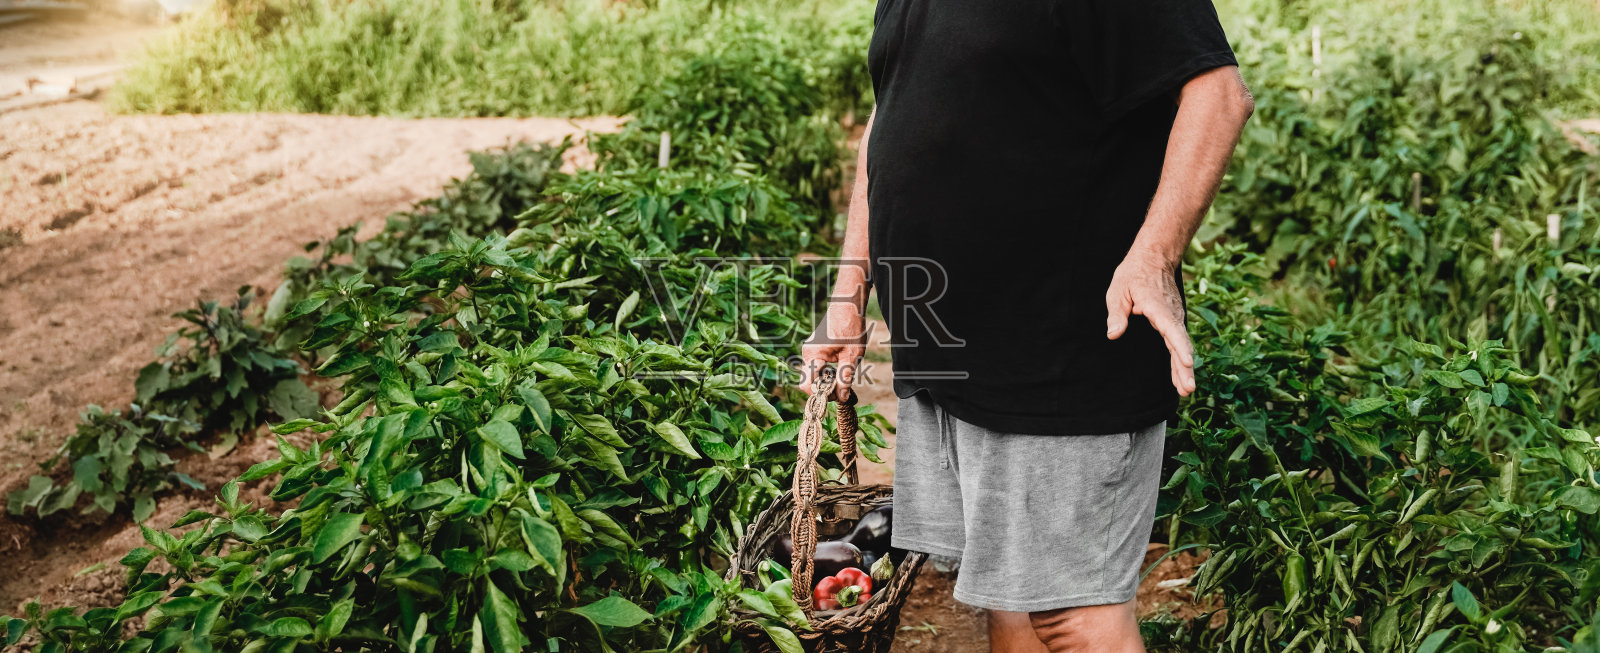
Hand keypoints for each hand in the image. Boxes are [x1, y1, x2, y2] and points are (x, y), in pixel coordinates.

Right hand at [799, 302, 867, 400]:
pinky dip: (827, 372)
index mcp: (813, 355)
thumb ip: (845, 377)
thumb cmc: (850, 327)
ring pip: (814, 375)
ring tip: (844, 377)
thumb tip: (842, 398)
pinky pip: (817, 367)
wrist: (849, 304)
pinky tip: (840, 368)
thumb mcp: (852, 355)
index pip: (808, 385)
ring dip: (827, 381)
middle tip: (843, 389)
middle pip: (809, 382)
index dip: (822, 395)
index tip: (838, 395)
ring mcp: (810, 350)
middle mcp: (807, 353)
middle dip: (825, 389)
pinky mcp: (815, 349)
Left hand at [1105, 253, 1195, 395]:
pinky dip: (1180, 359)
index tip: (1187, 362)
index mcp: (1158, 307)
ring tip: (1186, 390)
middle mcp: (1171, 314)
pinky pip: (1178, 342)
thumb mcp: (1118, 290)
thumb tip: (1113, 334)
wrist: (1153, 259)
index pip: (1171, 329)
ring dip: (1184, 368)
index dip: (1179, 346)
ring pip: (1181, 345)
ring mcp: (1175, 318)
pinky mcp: (1173, 321)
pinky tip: (1180, 377)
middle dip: (1184, 368)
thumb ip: (1117, 313)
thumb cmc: (1133, 274)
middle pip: (1180, 343)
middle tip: (1188, 389)